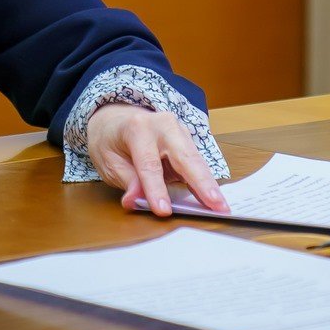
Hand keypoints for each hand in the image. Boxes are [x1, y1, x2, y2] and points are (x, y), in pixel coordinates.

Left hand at [85, 103, 228, 217]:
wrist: (115, 118)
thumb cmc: (111, 139)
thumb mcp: (108, 160)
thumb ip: (125, 180)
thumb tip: (134, 201)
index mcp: (138, 128)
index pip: (149, 163)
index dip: (156, 189)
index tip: (164, 210)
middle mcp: (163, 125)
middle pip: (185, 157)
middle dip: (202, 183)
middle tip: (216, 205)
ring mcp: (179, 131)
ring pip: (197, 161)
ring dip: (210, 185)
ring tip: (222, 206)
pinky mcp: (187, 142)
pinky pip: (197, 164)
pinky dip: (206, 182)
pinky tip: (215, 198)